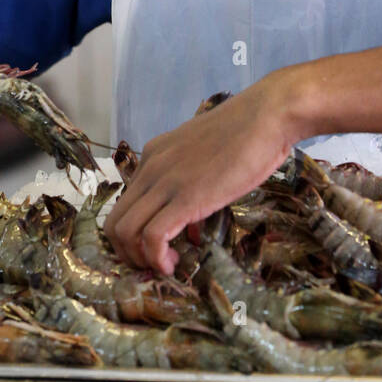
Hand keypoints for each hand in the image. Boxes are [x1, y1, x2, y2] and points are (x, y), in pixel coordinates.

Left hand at [104, 75, 300, 274]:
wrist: (266, 115)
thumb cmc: (246, 134)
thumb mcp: (206, 160)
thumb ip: (191, 188)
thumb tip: (191, 230)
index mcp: (154, 155)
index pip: (125, 203)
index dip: (134, 234)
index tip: (157, 248)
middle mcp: (151, 167)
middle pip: (115, 222)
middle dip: (129, 252)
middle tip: (155, 265)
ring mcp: (165, 181)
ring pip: (124, 231)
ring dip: (140, 259)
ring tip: (167, 266)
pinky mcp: (185, 197)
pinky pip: (152, 236)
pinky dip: (157, 259)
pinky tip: (174, 264)